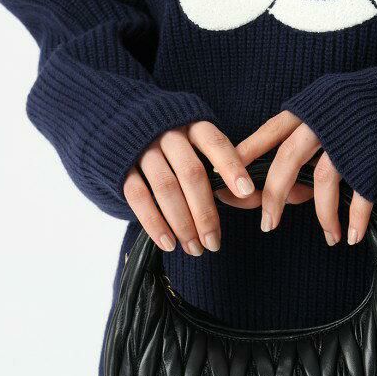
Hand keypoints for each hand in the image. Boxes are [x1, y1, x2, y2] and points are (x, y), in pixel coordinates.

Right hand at [123, 122, 257, 254]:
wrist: (123, 127)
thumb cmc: (177, 148)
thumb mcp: (201, 149)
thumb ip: (225, 172)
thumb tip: (254, 198)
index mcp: (193, 126)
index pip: (215, 143)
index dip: (231, 166)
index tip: (247, 192)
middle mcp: (168, 134)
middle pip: (191, 174)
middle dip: (205, 213)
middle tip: (214, 243)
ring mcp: (143, 150)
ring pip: (165, 188)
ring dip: (182, 224)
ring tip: (194, 249)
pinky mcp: (122, 167)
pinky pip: (137, 196)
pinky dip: (154, 223)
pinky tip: (169, 244)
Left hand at [236, 111, 372, 245]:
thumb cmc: (353, 113)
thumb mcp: (321, 113)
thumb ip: (298, 143)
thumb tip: (277, 192)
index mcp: (305, 111)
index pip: (267, 135)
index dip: (244, 159)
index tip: (224, 183)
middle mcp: (321, 124)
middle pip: (286, 162)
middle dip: (273, 197)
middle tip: (267, 225)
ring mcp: (346, 142)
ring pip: (323, 183)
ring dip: (323, 217)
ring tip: (328, 238)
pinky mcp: (372, 159)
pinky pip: (361, 195)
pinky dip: (356, 219)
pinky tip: (351, 237)